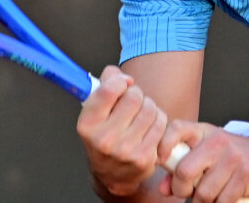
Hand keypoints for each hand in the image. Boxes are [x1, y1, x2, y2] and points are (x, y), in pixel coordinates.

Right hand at [77, 65, 168, 196]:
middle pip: (134, 97)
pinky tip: (148, 127)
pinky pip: (161, 124)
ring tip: (140, 114)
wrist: (112, 175)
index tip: (122, 85)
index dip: (120, 81)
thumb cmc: (104, 134)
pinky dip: (158, 121)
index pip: (109, 90)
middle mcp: (104, 139)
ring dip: (149, 106)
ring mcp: (125, 151)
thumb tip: (118, 74)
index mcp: (87, 124)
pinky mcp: (144, 158)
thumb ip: (104, 85)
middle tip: (132, 101)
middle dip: (136, 94)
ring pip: (150, 109)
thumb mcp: (95, 111)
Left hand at [157, 121, 248, 202]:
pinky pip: (222, 201)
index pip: (178, 128)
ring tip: (210, 195)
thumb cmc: (231, 158)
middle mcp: (218, 141)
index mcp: (205, 132)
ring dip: (203, 202)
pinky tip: (225, 198)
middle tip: (187, 193)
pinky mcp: (247, 175)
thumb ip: (183, 168)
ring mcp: (234, 157)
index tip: (160, 161)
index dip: (164, 144)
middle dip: (181, 189)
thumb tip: (163, 188)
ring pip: (203, 193)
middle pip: (185, 170)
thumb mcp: (207, 155)